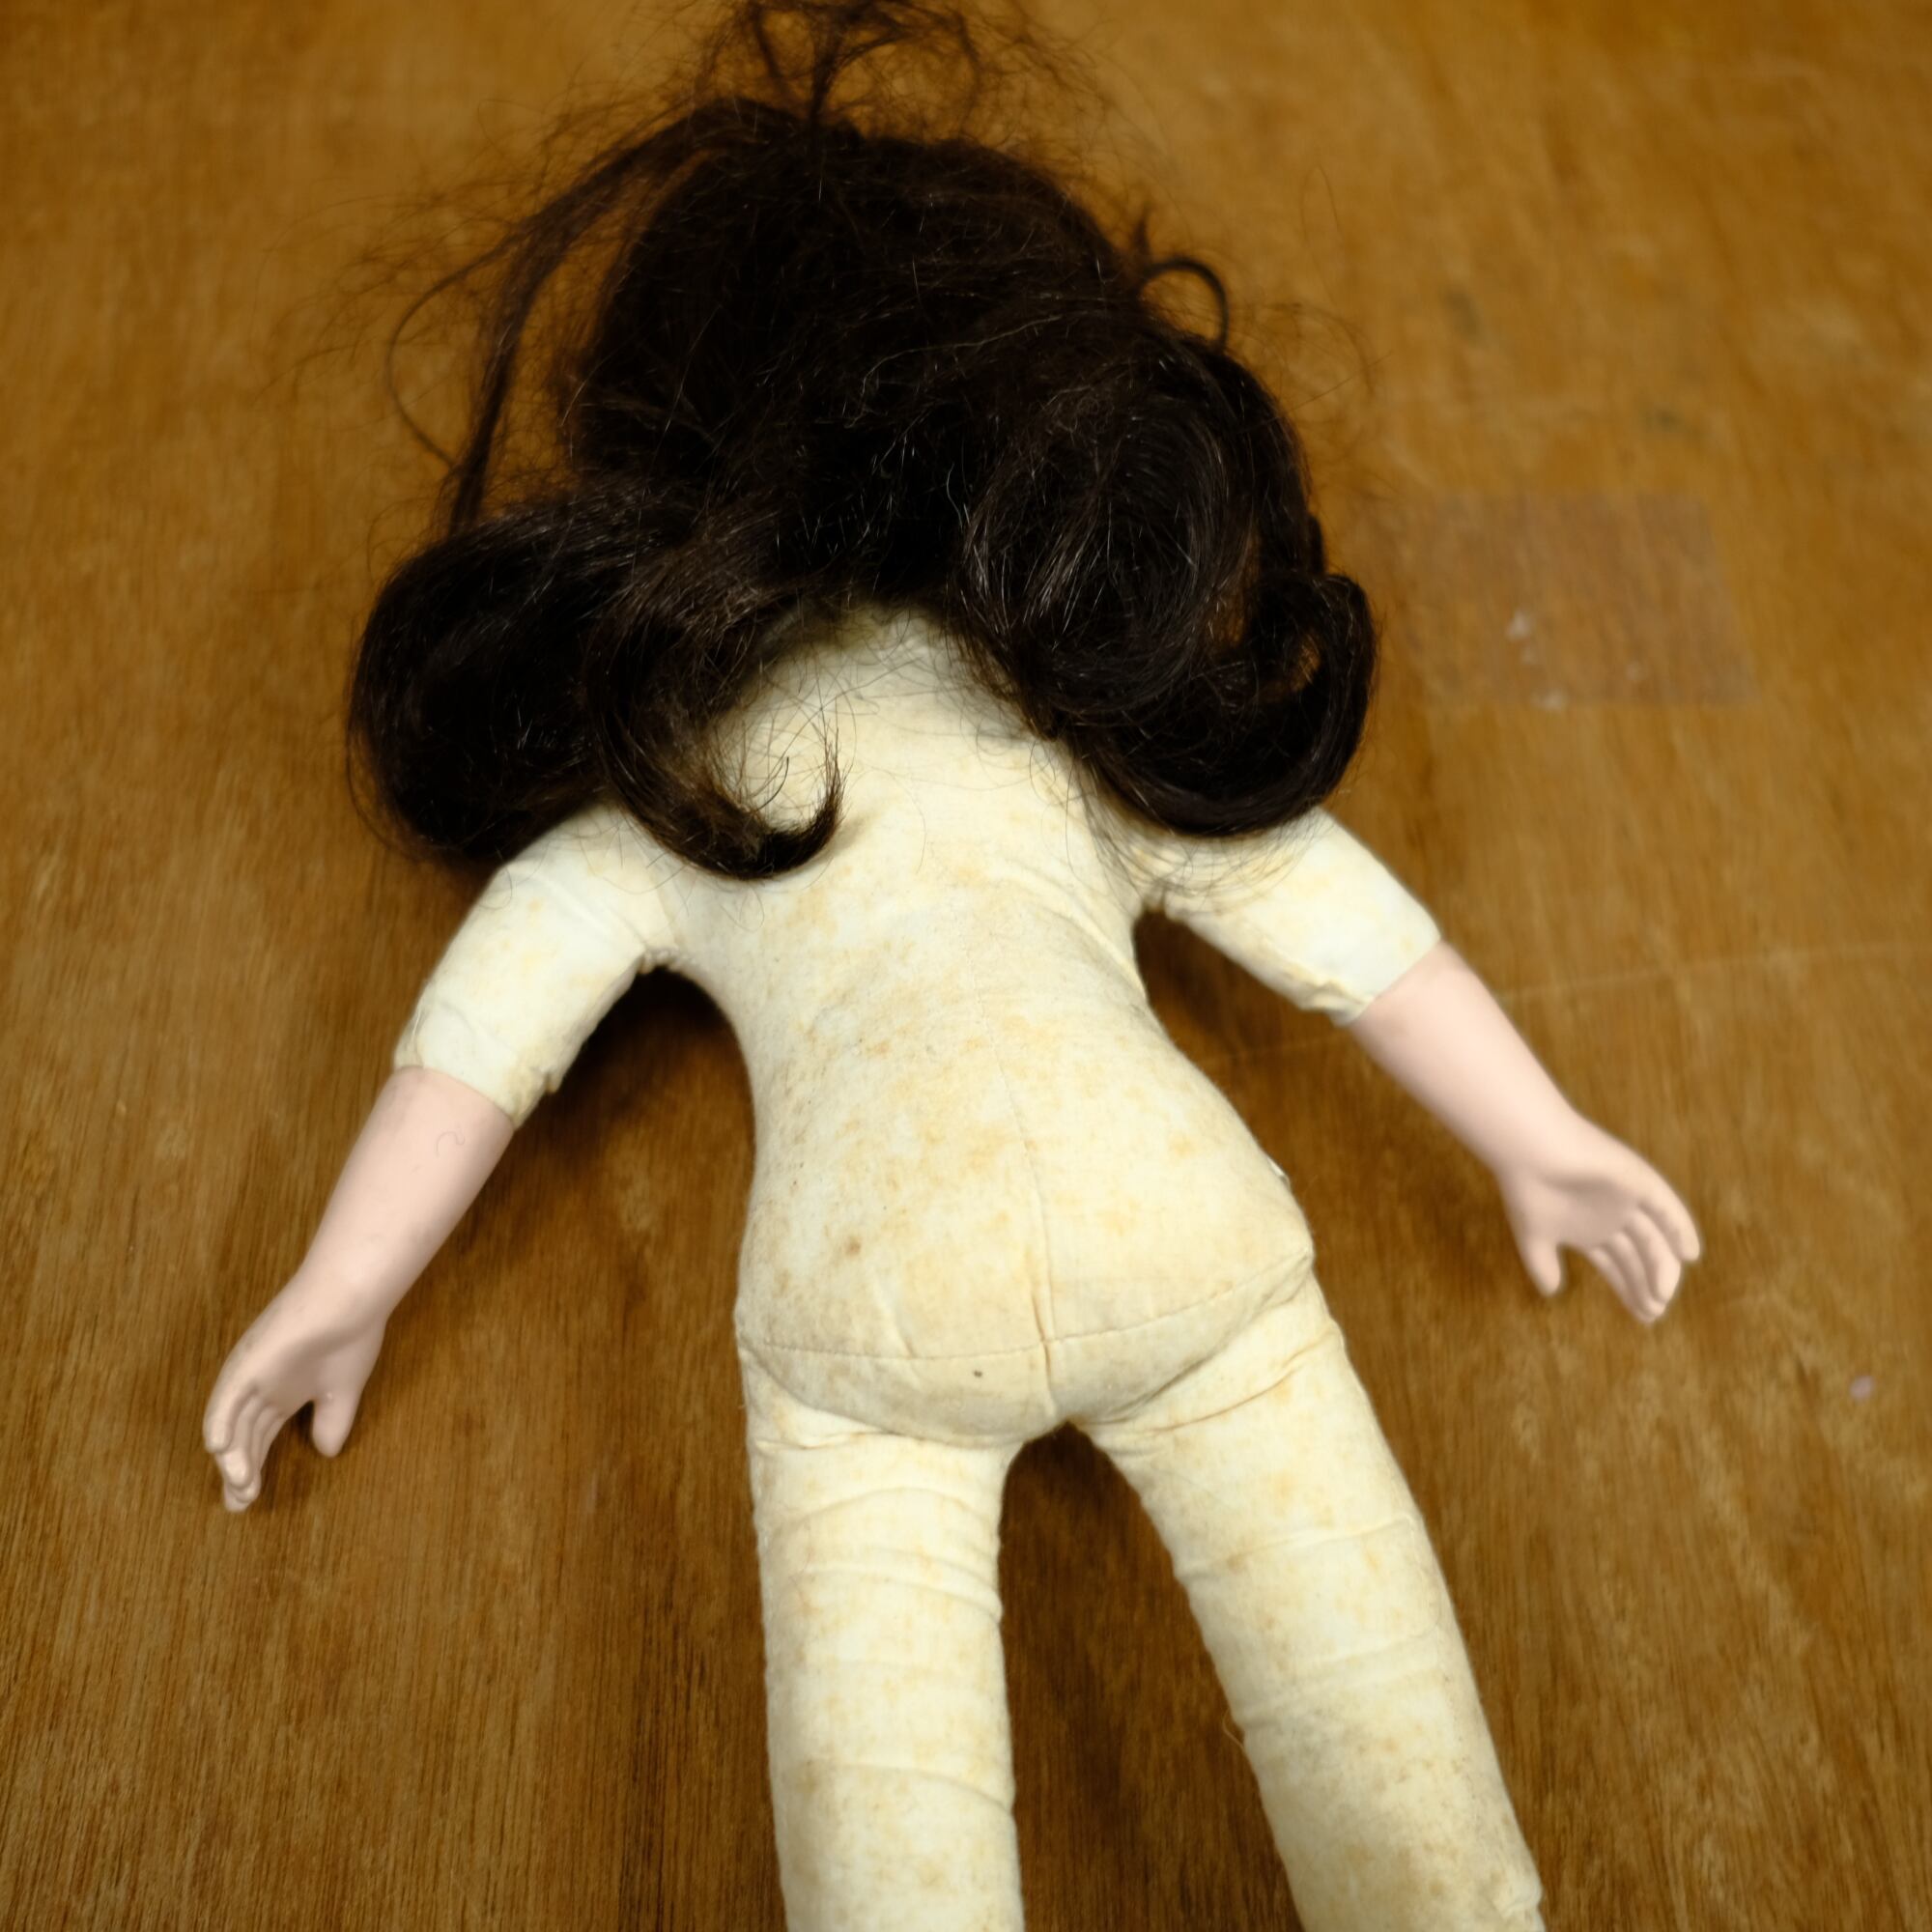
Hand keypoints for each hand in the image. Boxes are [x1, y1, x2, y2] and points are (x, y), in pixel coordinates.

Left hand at [202, 1272, 388, 1510]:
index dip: (253, 1469)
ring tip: (240, 1486)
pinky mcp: (248, 1362)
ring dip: (233, 1455)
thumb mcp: (343, 1390)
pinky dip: (219, 1423)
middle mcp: (261, 1387)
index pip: (258, 1439)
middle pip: (242, 1437)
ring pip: (233, 1423)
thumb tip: (326, 1453)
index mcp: (283, 1393)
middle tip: (239, 1504)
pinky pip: (226, 1398)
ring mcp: (252, 1375)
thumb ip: (333, 1420)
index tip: (248, 1502)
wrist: (354, 1298)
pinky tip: (219, 1448)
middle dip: (239, 1472)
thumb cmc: (350, 1335)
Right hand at [1496, 1111, 1702, 1323]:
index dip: (1631, 1291)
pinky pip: (1666, 1206)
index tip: (1645, 1316)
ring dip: (1662, 1265)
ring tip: (1662, 1294)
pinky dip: (1680, 1228)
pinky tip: (1688, 1254)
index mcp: (1589, 1230)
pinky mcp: (1637, 1179)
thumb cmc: (1528, 1188)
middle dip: (1647, 1284)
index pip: (1618, 1267)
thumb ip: (1543, 1264)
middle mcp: (1612, 1216)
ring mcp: (1627, 1198)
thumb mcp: (1534, 1235)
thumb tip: (1553, 1293)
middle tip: (1655, 1311)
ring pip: (1654, 1237)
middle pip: (1639, 1257)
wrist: (1529, 1148)